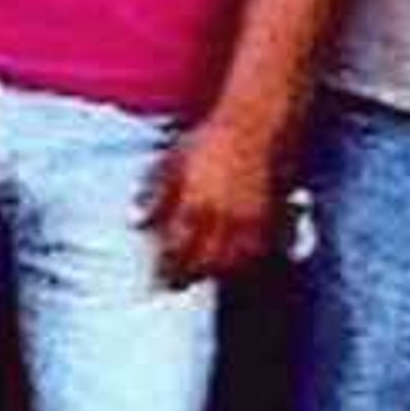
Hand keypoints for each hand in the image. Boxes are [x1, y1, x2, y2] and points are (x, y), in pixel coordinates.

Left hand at [142, 111, 279, 284]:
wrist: (254, 124)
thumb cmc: (208, 141)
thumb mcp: (172, 164)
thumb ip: (155, 195)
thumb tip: (137, 222)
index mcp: (194, 207)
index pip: (177, 252)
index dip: (166, 270)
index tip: (157, 281)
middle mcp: (222, 219)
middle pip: (205, 264)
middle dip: (189, 278)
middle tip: (177, 286)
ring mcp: (250, 221)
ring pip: (234, 262)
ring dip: (217, 272)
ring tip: (204, 276)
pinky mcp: (272, 217)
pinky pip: (261, 250)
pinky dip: (248, 261)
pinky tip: (237, 261)